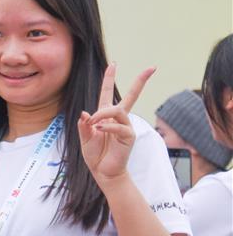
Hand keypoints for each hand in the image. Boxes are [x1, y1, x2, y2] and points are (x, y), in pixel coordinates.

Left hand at [78, 63, 153, 186]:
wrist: (103, 172)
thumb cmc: (95, 155)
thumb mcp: (84, 138)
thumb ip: (84, 126)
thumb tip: (85, 113)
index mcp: (105, 116)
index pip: (107, 93)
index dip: (109, 79)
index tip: (114, 64)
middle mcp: (118, 118)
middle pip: (131, 96)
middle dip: (140, 82)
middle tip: (151, 68)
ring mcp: (125, 126)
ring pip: (118, 111)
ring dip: (103, 114)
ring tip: (93, 123)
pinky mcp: (129, 136)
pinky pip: (120, 127)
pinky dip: (108, 127)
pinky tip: (99, 129)